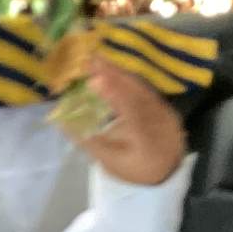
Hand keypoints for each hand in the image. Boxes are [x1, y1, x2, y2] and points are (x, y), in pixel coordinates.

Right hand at [69, 61, 186, 186]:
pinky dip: (129, 79)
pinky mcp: (164, 106)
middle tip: (92, 60)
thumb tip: (63, 123)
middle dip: (114, 76)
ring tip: (99, 61)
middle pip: (137, 95)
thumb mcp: (111, 163)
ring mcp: (165, 113)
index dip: (115, 96)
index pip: (132, 115)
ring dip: (120, 73)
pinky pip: (146, 89)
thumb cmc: (136, 169)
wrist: (169, 170)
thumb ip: (90, 143)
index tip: (96, 80)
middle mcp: (160, 124)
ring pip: (142, 89)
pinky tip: (114, 71)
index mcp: (147, 143)